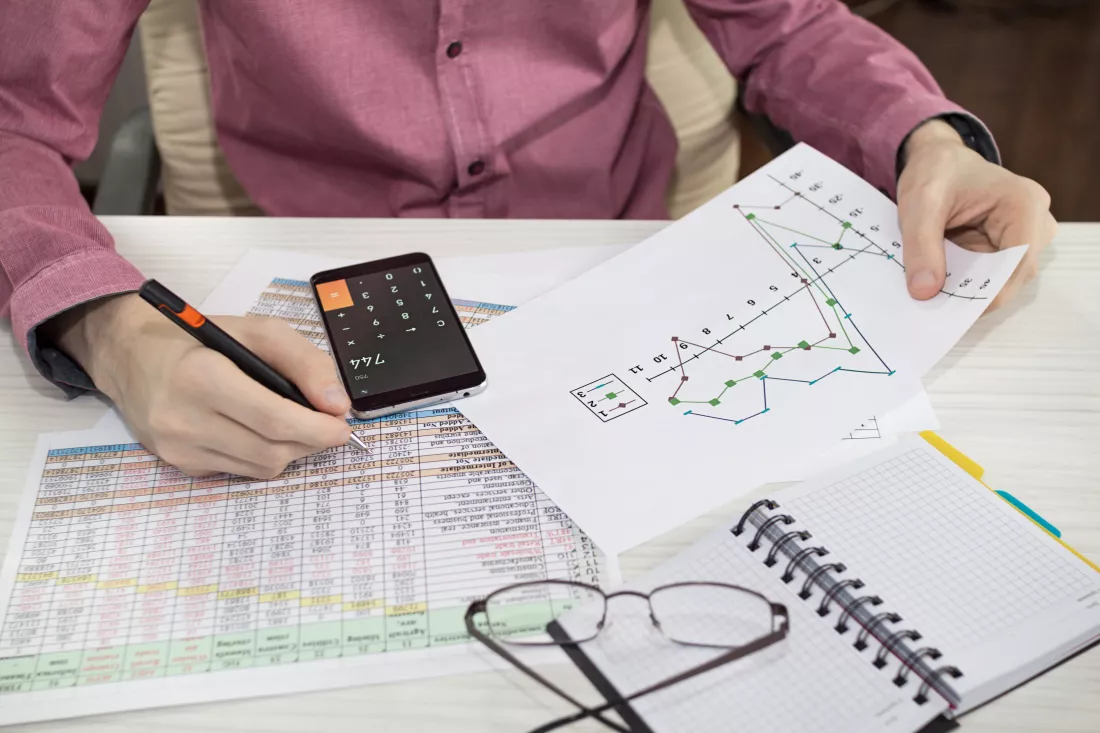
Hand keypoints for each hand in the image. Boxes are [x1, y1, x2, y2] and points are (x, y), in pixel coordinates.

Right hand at [50, 293, 351, 477]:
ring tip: (293, 424)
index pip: (273, 419)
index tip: (342, 426)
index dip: (316, 428)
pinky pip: (239, 471)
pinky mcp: (178, 464)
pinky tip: (255, 430)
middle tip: (327, 426)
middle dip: (310, 441)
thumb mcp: (256, 331)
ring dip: (289, 450)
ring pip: (260, 468)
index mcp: (202, 376)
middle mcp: (183, 418)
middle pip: (270, 450)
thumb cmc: (198, 339)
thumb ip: (304, 362)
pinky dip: (261, 455)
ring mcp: (178, 448)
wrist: (130, 355)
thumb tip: (337, 404)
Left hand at [896, 119, 1055, 310]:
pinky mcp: (1009, 245)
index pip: (1019, 262)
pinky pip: (991, 274)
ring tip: (936, 295)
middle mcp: (1035, 221)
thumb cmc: (935, 173)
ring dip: (971, 289)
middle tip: (938, 307)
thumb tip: (925, 292)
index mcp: (1023, 204)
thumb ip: (921, 248)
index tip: (958, 311)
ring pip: (1002, 278)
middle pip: (1013, 275)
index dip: (991, 292)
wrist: (937, 160)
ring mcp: (1025, 235)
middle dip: (977, 292)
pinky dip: (967, 282)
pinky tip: (942, 285)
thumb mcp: (919, 206)